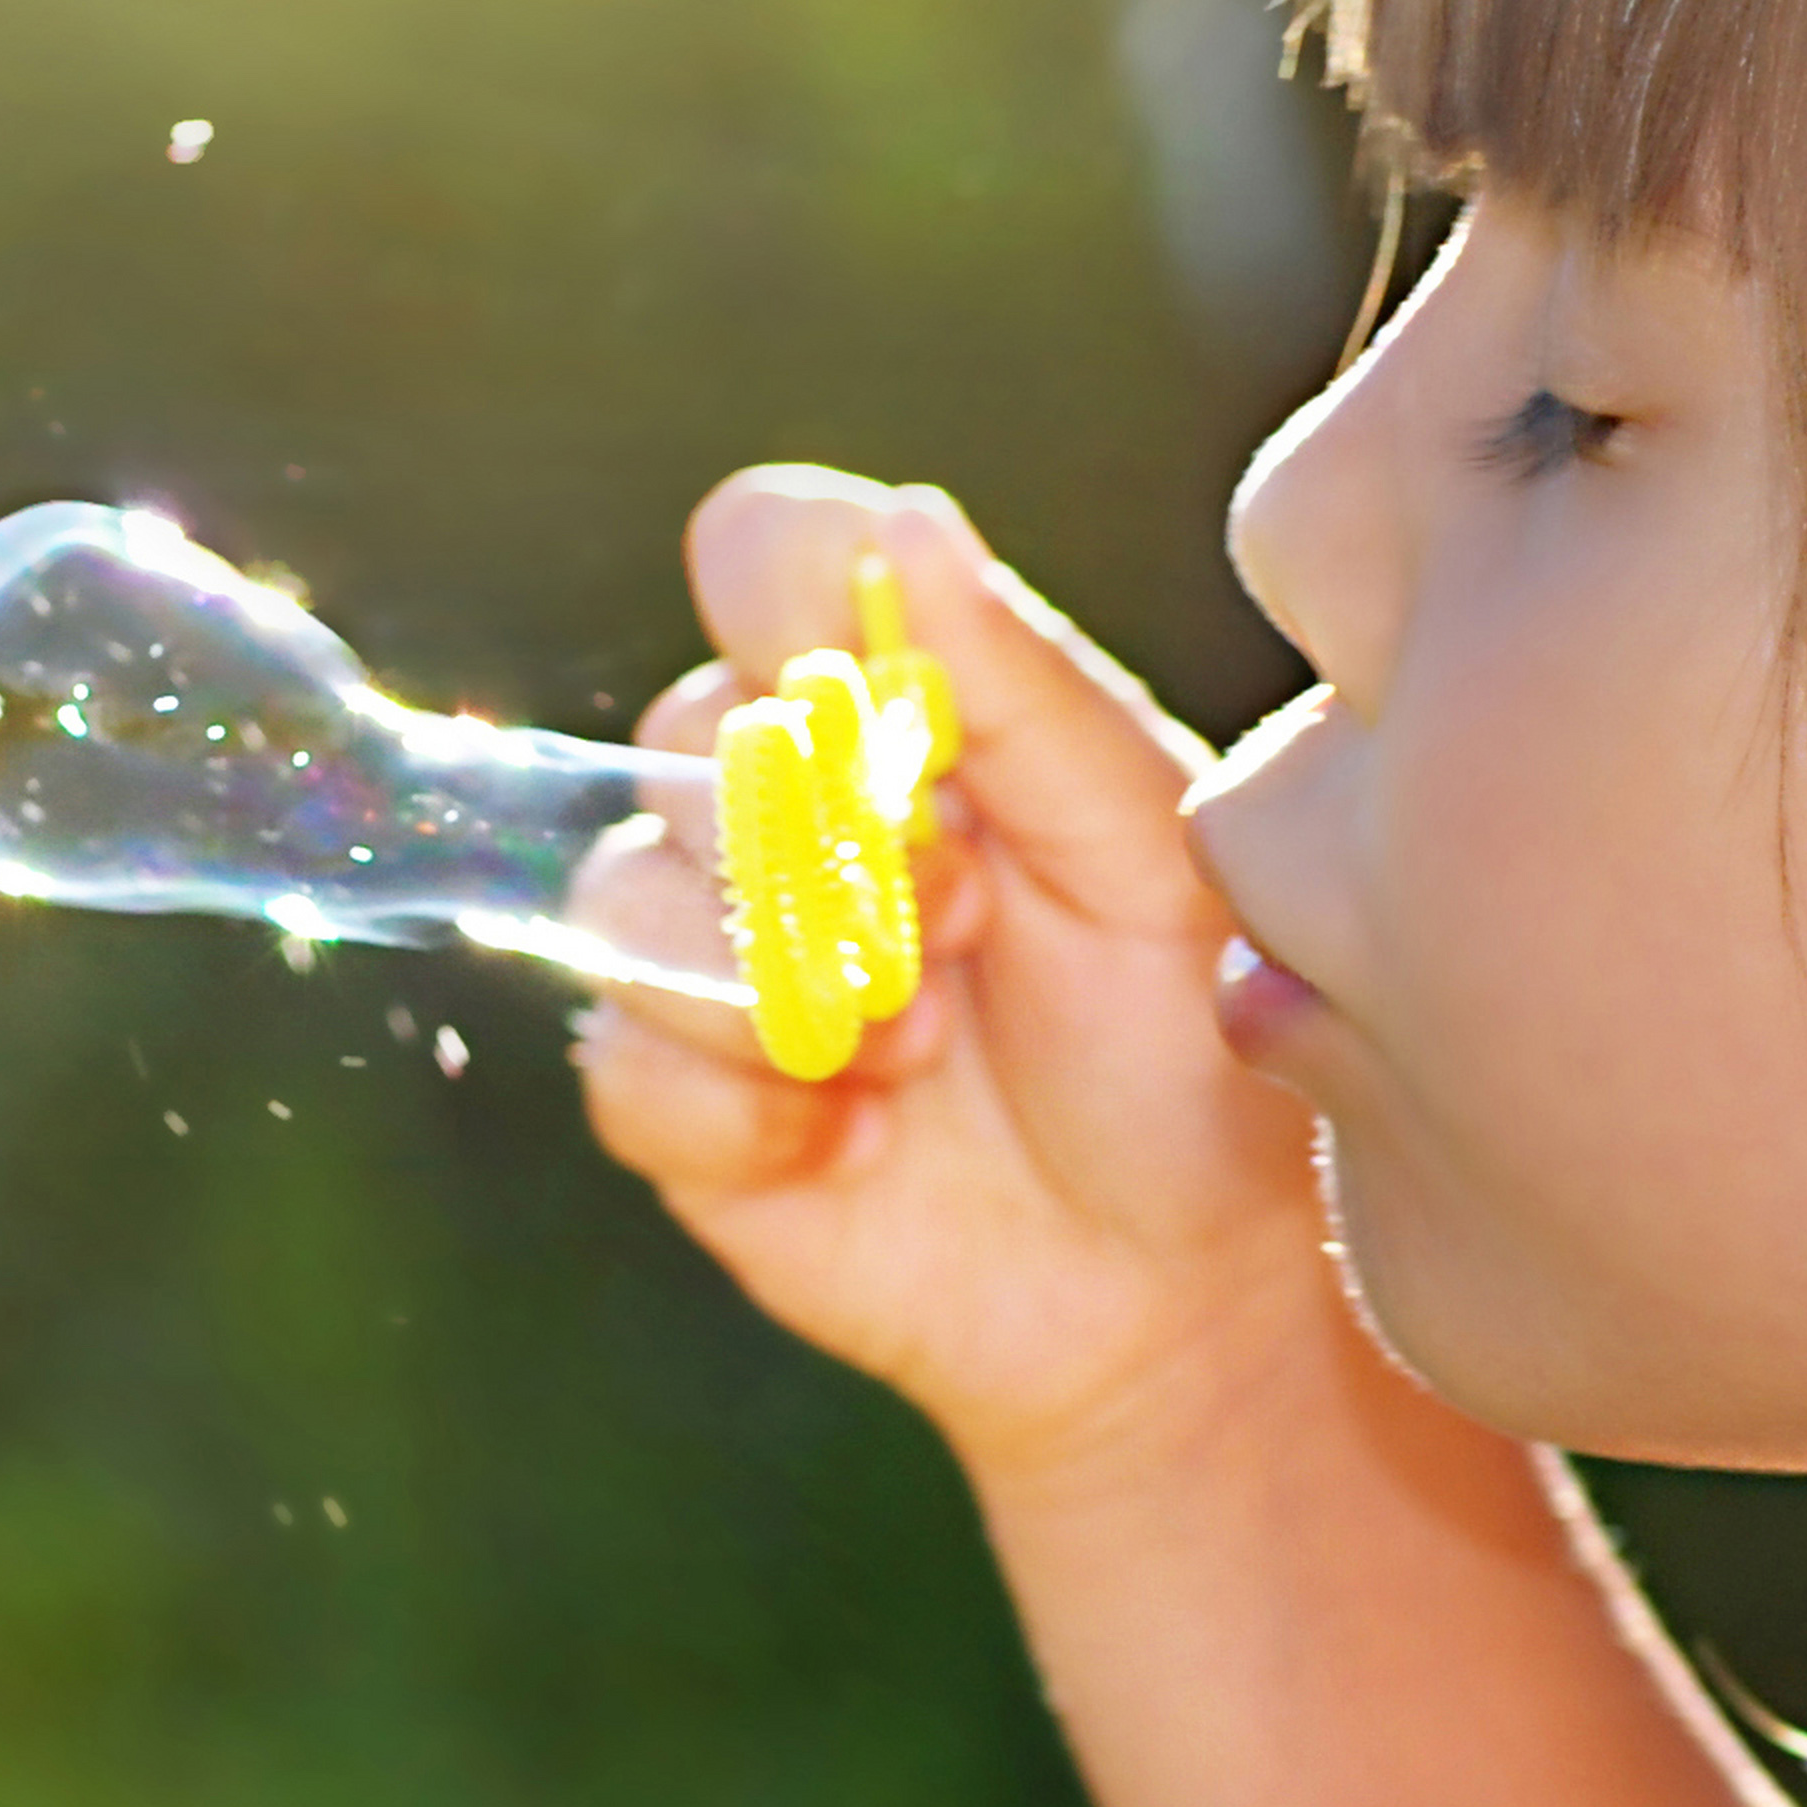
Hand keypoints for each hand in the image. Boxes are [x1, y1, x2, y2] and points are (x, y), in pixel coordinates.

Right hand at [579, 469, 1357, 1500]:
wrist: (1178, 1285)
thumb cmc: (1183, 1042)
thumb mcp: (1150, 854)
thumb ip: (1025, 692)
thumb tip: (903, 521)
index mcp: (896, 704)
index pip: (762, 558)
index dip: (790, 608)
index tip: (900, 726)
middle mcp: (780, 805)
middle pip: (681, 736)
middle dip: (829, 847)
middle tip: (971, 930)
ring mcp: (713, 954)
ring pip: (627, 901)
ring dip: (786, 986)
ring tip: (921, 1050)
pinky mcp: (677, 1105)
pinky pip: (623, 1065)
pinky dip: (749, 1111)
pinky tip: (860, 1144)